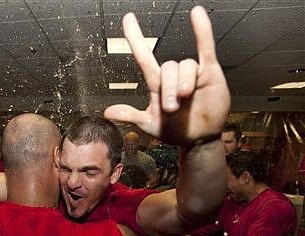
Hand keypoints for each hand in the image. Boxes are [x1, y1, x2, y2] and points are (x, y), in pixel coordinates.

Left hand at [104, 6, 229, 145]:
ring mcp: (191, 73)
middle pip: (167, 69)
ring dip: (183, 82)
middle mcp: (173, 76)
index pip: (144, 57)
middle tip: (171, 108)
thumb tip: (107, 112)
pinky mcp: (209, 73)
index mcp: (157, 85)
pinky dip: (203, 31)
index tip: (128, 19)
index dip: (135, 39)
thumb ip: (130, 115)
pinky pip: (206, 48)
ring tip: (185, 97)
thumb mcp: (149, 124)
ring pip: (184, 65)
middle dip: (169, 89)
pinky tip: (197, 14)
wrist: (198, 139)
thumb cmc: (174, 130)